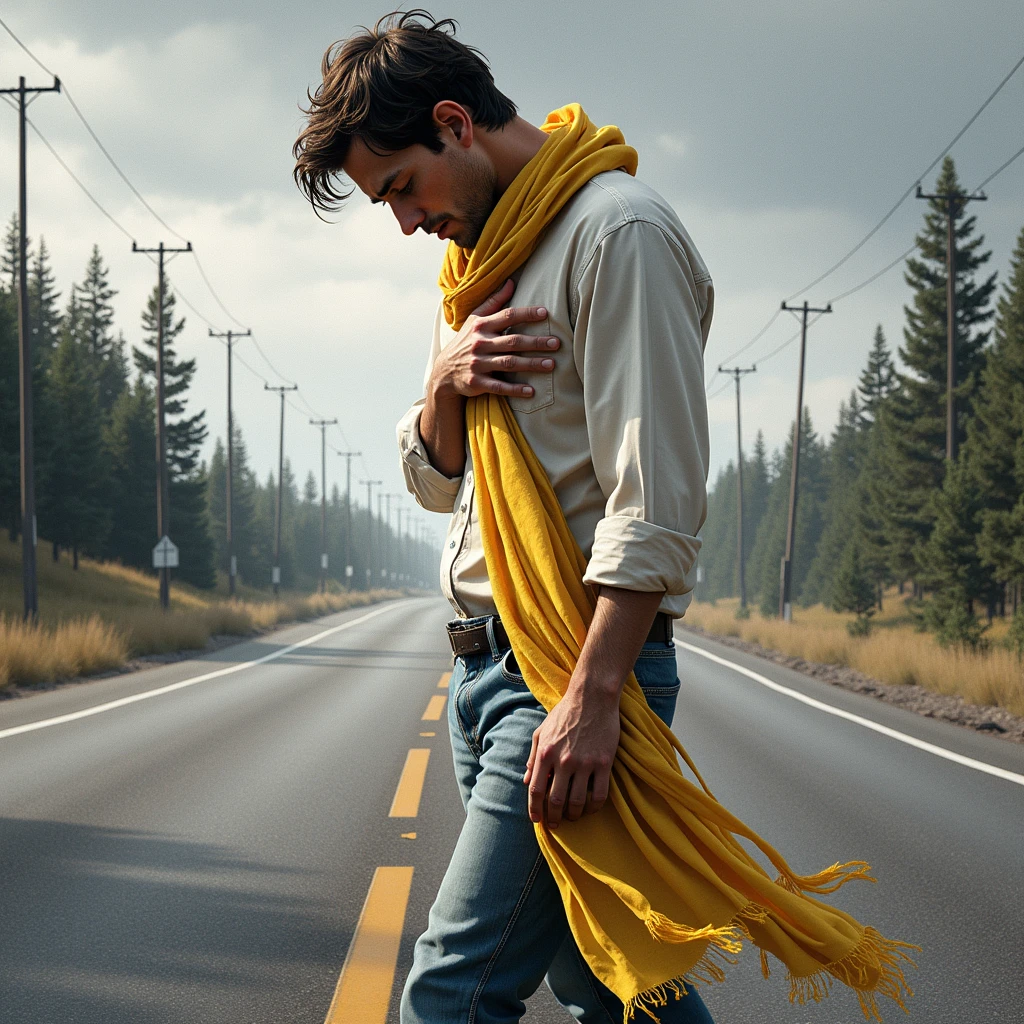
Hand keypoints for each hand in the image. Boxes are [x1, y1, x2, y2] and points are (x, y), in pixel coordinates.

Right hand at [429, 279, 560, 402]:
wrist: (444, 371)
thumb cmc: (466, 342)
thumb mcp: (474, 319)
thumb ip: (493, 302)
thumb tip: (511, 282)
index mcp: (481, 326)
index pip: (507, 316)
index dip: (526, 314)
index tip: (545, 313)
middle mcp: (479, 343)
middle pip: (512, 341)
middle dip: (536, 342)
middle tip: (556, 343)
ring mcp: (478, 364)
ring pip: (509, 363)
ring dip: (531, 364)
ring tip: (551, 364)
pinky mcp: (476, 382)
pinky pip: (499, 386)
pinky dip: (515, 389)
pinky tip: (531, 391)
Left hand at [523, 681, 619, 828]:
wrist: (592, 697)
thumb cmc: (565, 713)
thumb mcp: (541, 731)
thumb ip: (533, 757)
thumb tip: (526, 780)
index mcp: (545, 753)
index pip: (535, 790)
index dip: (534, 809)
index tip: (537, 820)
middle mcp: (564, 760)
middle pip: (556, 801)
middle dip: (554, 818)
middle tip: (556, 824)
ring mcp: (585, 763)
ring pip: (577, 802)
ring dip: (573, 815)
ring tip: (573, 816)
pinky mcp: (604, 762)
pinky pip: (600, 794)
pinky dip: (594, 807)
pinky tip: (591, 808)